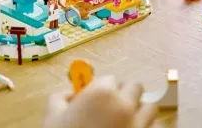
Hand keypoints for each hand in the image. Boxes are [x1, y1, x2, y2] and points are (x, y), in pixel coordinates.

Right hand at [43, 76, 157, 127]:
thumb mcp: (52, 117)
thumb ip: (60, 98)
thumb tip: (69, 95)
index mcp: (101, 93)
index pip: (110, 79)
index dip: (102, 88)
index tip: (98, 98)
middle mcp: (124, 105)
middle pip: (134, 87)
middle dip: (125, 95)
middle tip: (114, 107)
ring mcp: (139, 125)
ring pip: (150, 108)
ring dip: (140, 111)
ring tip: (128, 121)